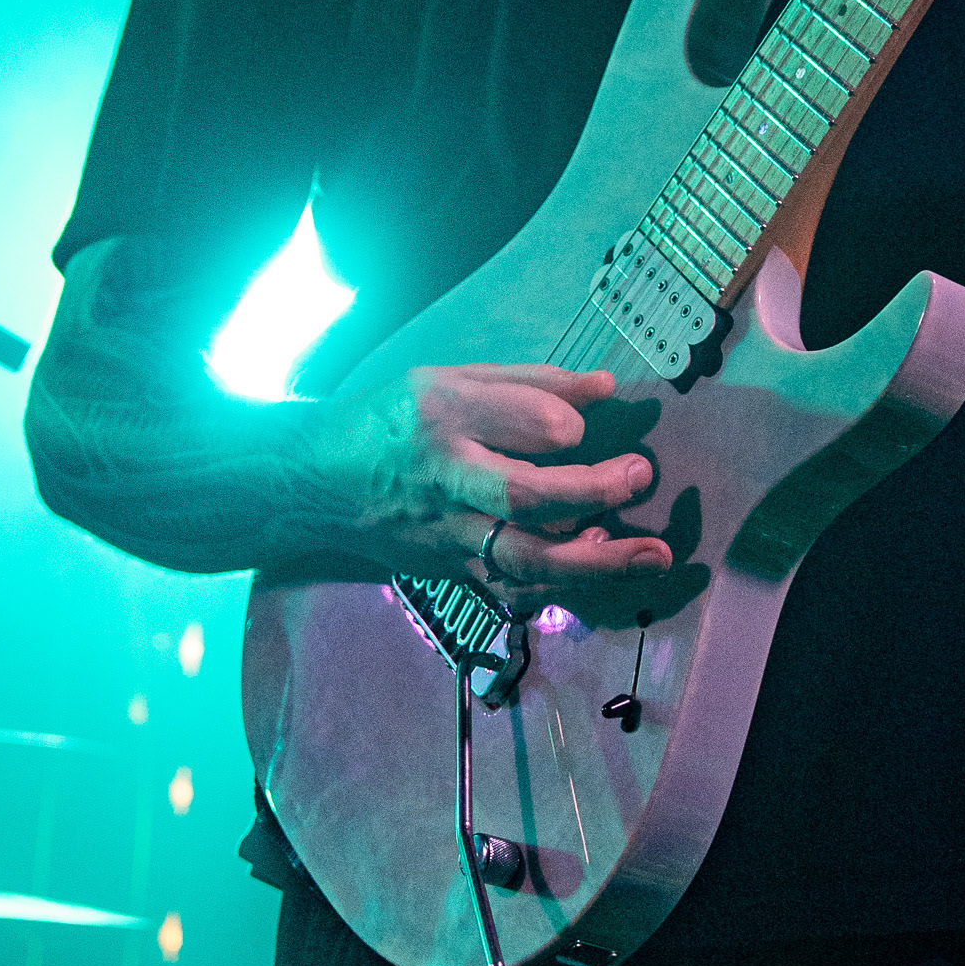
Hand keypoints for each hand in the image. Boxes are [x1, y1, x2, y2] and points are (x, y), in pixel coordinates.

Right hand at [299, 363, 670, 606]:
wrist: (311, 482)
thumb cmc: (392, 417)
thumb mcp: (450, 378)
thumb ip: (531, 383)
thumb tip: (607, 387)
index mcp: (445, 415)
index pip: (521, 420)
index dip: (565, 423)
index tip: (584, 424)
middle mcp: (447, 478)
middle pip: (526, 496)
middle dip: (592, 491)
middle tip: (641, 476)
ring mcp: (446, 534)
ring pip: (525, 559)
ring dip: (596, 562)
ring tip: (653, 555)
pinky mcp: (448, 570)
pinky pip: (513, 587)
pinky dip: (563, 586)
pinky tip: (603, 570)